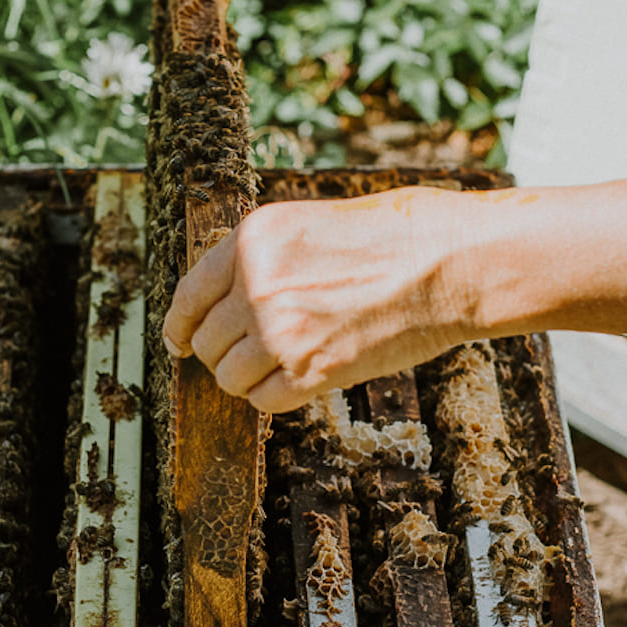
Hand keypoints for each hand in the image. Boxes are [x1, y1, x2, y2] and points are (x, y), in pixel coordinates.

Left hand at [162, 188, 476, 413]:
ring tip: (285, 364)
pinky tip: (301, 379)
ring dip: (249, 378)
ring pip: (230, 377)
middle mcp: (256, 285)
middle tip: (256, 353)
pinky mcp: (312, 370)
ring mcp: (281, 330)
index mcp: (252, 241)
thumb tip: (226, 304)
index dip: (179, 326)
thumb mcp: (308, 226)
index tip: (179, 343)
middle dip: (225, 353)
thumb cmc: (390, 238)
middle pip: (208, 342)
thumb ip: (262, 260)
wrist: (447, 262)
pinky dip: (275, 397)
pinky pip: (264, 400)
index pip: (188, 295)